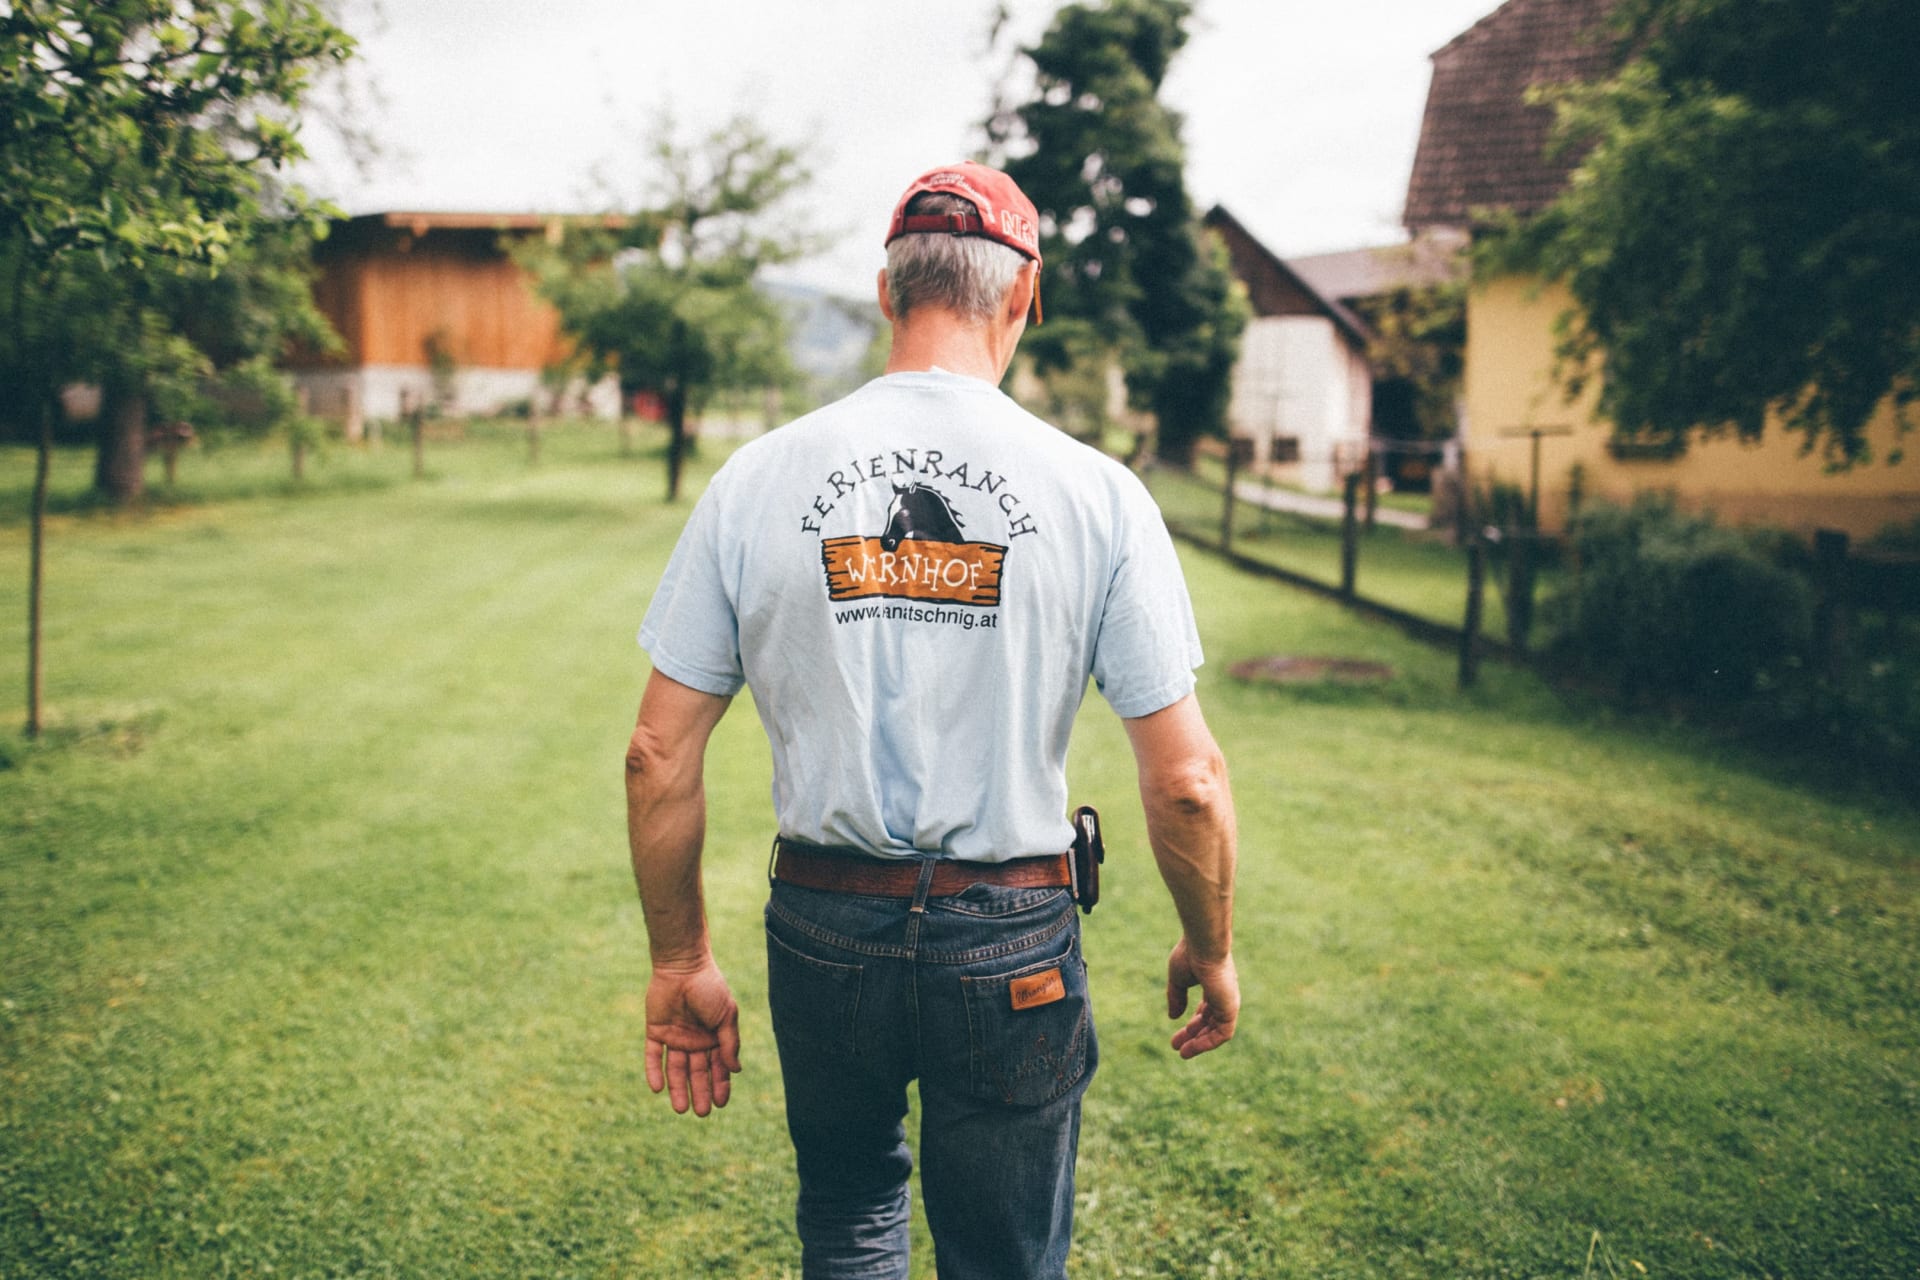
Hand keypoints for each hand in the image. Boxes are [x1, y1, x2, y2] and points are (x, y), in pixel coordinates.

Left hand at [644, 960, 742, 1115]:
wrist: (683, 966)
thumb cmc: (710, 988)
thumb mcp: (726, 1016)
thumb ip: (730, 1043)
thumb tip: (736, 1070)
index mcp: (714, 1037)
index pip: (717, 1067)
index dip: (719, 1085)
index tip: (720, 1104)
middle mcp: (694, 1040)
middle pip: (696, 1072)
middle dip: (699, 1092)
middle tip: (700, 1113)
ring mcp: (674, 1037)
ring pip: (675, 1068)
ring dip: (677, 1088)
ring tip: (680, 1109)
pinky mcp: (655, 1031)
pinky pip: (652, 1055)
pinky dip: (653, 1072)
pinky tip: (657, 1089)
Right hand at [1166, 937, 1238, 1058]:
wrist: (1204, 946)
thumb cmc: (1190, 956)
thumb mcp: (1178, 979)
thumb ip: (1176, 997)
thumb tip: (1173, 1017)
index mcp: (1213, 985)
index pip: (1206, 1010)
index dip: (1192, 1024)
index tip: (1176, 1035)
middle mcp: (1223, 995)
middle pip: (1209, 1022)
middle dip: (1193, 1035)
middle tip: (1176, 1046)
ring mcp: (1228, 1002)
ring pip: (1216, 1031)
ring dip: (1199, 1043)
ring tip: (1183, 1053)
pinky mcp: (1230, 1010)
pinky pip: (1222, 1034)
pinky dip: (1208, 1043)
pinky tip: (1192, 1048)